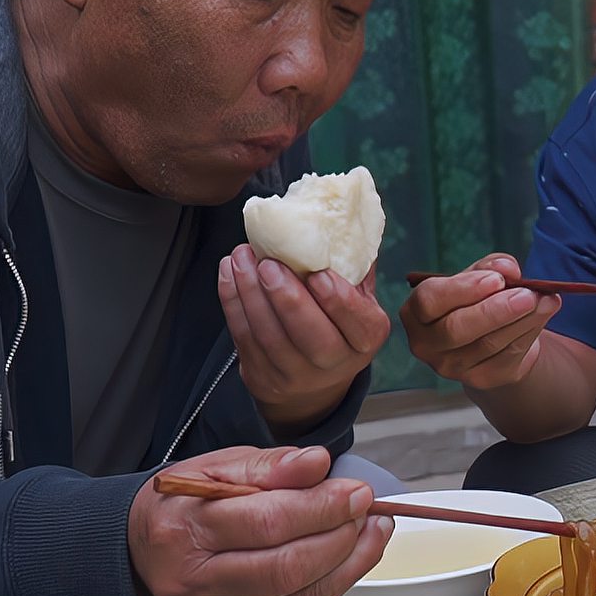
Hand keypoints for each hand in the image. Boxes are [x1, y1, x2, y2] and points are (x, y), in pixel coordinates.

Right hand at [130, 445, 392, 595]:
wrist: (143, 554)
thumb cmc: (185, 505)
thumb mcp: (216, 468)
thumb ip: (269, 465)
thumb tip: (317, 463)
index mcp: (185, 530)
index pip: (266, 522)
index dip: (321, 507)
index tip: (358, 491)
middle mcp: (196, 582)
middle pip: (286, 568)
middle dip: (340, 538)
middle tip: (368, 512)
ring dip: (349, 565)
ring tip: (372, 533)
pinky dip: (333, 587)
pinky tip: (349, 559)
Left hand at [219, 244, 389, 434]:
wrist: (312, 380)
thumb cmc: (337, 324)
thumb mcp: (358, 300)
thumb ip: (355, 266)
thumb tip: (349, 215)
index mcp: (365, 339)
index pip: (358, 324)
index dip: (339, 301)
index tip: (319, 274)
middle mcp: (334, 363)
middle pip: (311, 337)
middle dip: (287, 299)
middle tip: (269, 264)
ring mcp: (295, 374)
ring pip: (270, 336)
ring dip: (251, 293)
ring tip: (241, 258)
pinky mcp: (262, 375)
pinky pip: (243, 337)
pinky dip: (232, 302)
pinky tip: (230, 272)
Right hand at [399, 254, 560, 389]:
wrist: (492, 334)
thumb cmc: (477, 298)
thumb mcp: (478, 276)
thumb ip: (490, 267)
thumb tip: (508, 269)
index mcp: (417, 312)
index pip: (430, 301)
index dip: (463, 289)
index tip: (496, 280)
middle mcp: (427, 343)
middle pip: (457, 330)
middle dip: (496, 310)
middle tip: (528, 294)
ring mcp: (452, 366)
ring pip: (488, 344)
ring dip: (523, 319)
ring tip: (545, 299)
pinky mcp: (481, 379)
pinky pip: (508, 355)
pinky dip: (531, 331)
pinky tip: (545, 313)